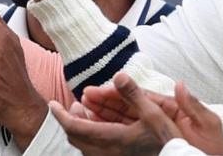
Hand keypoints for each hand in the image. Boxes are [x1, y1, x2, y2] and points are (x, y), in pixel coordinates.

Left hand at [50, 73, 222, 155]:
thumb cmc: (170, 142)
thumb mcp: (155, 114)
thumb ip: (134, 94)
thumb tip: (118, 74)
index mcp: (113, 140)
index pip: (76, 128)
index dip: (61, 115)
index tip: (52, 105)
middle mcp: (108, 153)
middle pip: (76, 138)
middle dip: (70, 120)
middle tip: (70, 106)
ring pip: (84, 146)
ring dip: (80, 128)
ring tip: (84, 112)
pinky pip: (95, 151)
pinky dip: (90, 137)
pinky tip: (99, 127)